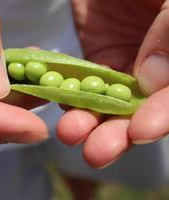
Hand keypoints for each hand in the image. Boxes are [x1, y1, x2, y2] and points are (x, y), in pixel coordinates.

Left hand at [58, 0, 167, 167]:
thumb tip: (150, 80)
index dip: (161, 118)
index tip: (139, 132)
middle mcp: (158, 70)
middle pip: (139, 112)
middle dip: (118, 134)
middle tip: (95, 152)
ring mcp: (126, 67)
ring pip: (108, 104)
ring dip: (89, 121)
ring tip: (69, 133)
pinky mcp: (97, 62)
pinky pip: (82, 84)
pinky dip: (69, 95)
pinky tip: (59, 103)